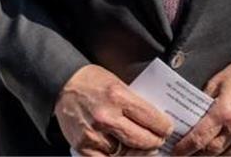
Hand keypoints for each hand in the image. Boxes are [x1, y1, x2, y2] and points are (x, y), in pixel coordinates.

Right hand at [56, 65, 172, 156]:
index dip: (164, 127)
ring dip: (139, 153)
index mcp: (118, 96)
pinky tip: (124, 154)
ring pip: (126, 155)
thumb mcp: (119, 83)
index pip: (152, 119)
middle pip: (142, 140)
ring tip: (144, 149)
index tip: (167, 128)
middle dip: (155, 142)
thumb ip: (135, 103)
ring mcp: (94, 135)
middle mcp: (106, 117)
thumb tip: (156, 119)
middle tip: (158, 141)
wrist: (63, 85)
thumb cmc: (93, 82)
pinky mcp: (83, 147)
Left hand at [172, 61, 230, 155]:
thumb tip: (190, 119)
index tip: (176, 152)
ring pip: (226, 156)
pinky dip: (230, 156)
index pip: (199, 138)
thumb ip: (203, 102)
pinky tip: (221, 155)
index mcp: (224, 111)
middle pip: (211, 151)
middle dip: (196, 155)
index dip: (185, 148)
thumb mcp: (216, 82)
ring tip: (201, 155)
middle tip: (186, 155)